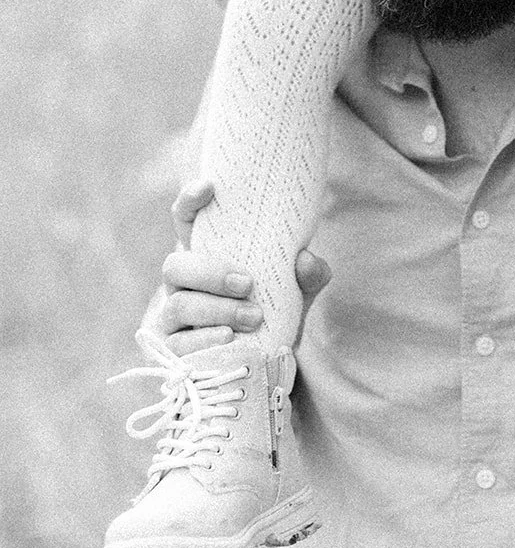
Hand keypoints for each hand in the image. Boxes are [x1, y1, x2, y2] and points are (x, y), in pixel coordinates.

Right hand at [161, 179, 330, 354]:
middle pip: (174, 265)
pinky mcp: (172, 349)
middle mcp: (184, 282)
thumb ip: (309, 272)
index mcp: (208, 253)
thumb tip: (304, 260)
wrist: (271, 360)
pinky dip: (204, 340)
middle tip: (247, 283)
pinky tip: (229, 340)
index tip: (210, 187)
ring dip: (216, 310)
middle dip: (210, 273)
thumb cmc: (277, 309)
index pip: (186, 219)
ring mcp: (173, 316)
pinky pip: (177, 344)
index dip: (190, 200)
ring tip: (253, 317)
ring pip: (178, 304)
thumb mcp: (300, 288)